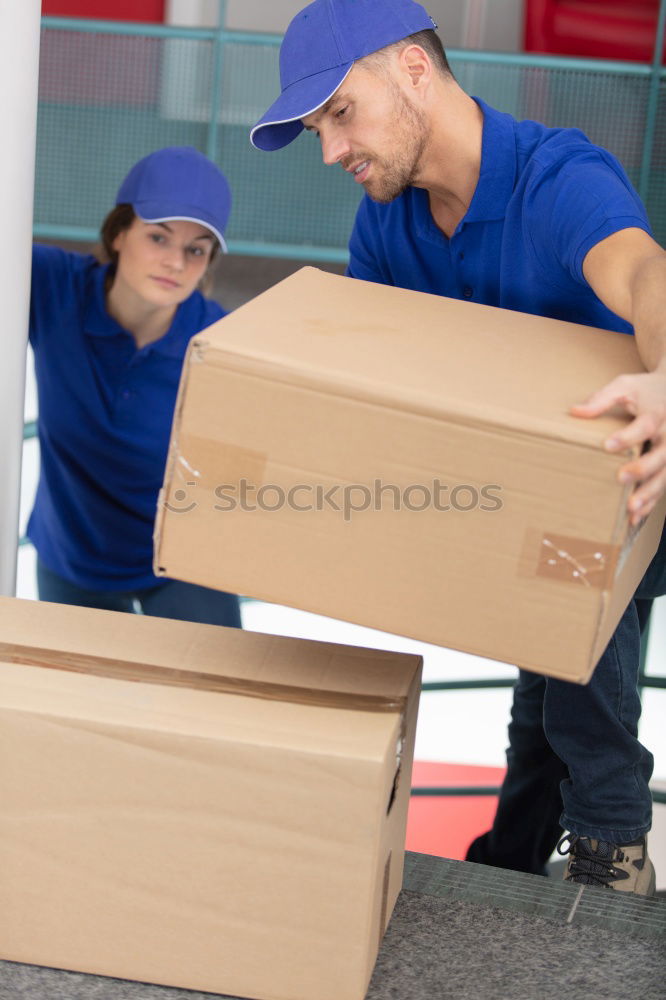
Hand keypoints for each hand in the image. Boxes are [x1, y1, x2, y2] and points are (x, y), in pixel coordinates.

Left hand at [570, 370, 665, 524]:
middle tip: (620, 478)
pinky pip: (664, 484)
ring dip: (650, 493)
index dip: (628, 436)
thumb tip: (575, 411)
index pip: (646, 426)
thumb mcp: (625, 386)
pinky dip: (652, 501)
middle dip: (643, 468)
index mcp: (658, 414)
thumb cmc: (646, 390)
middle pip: (662, 454)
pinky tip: (636, 517)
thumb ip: (602, 398)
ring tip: (631, 509)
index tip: (608, 446)